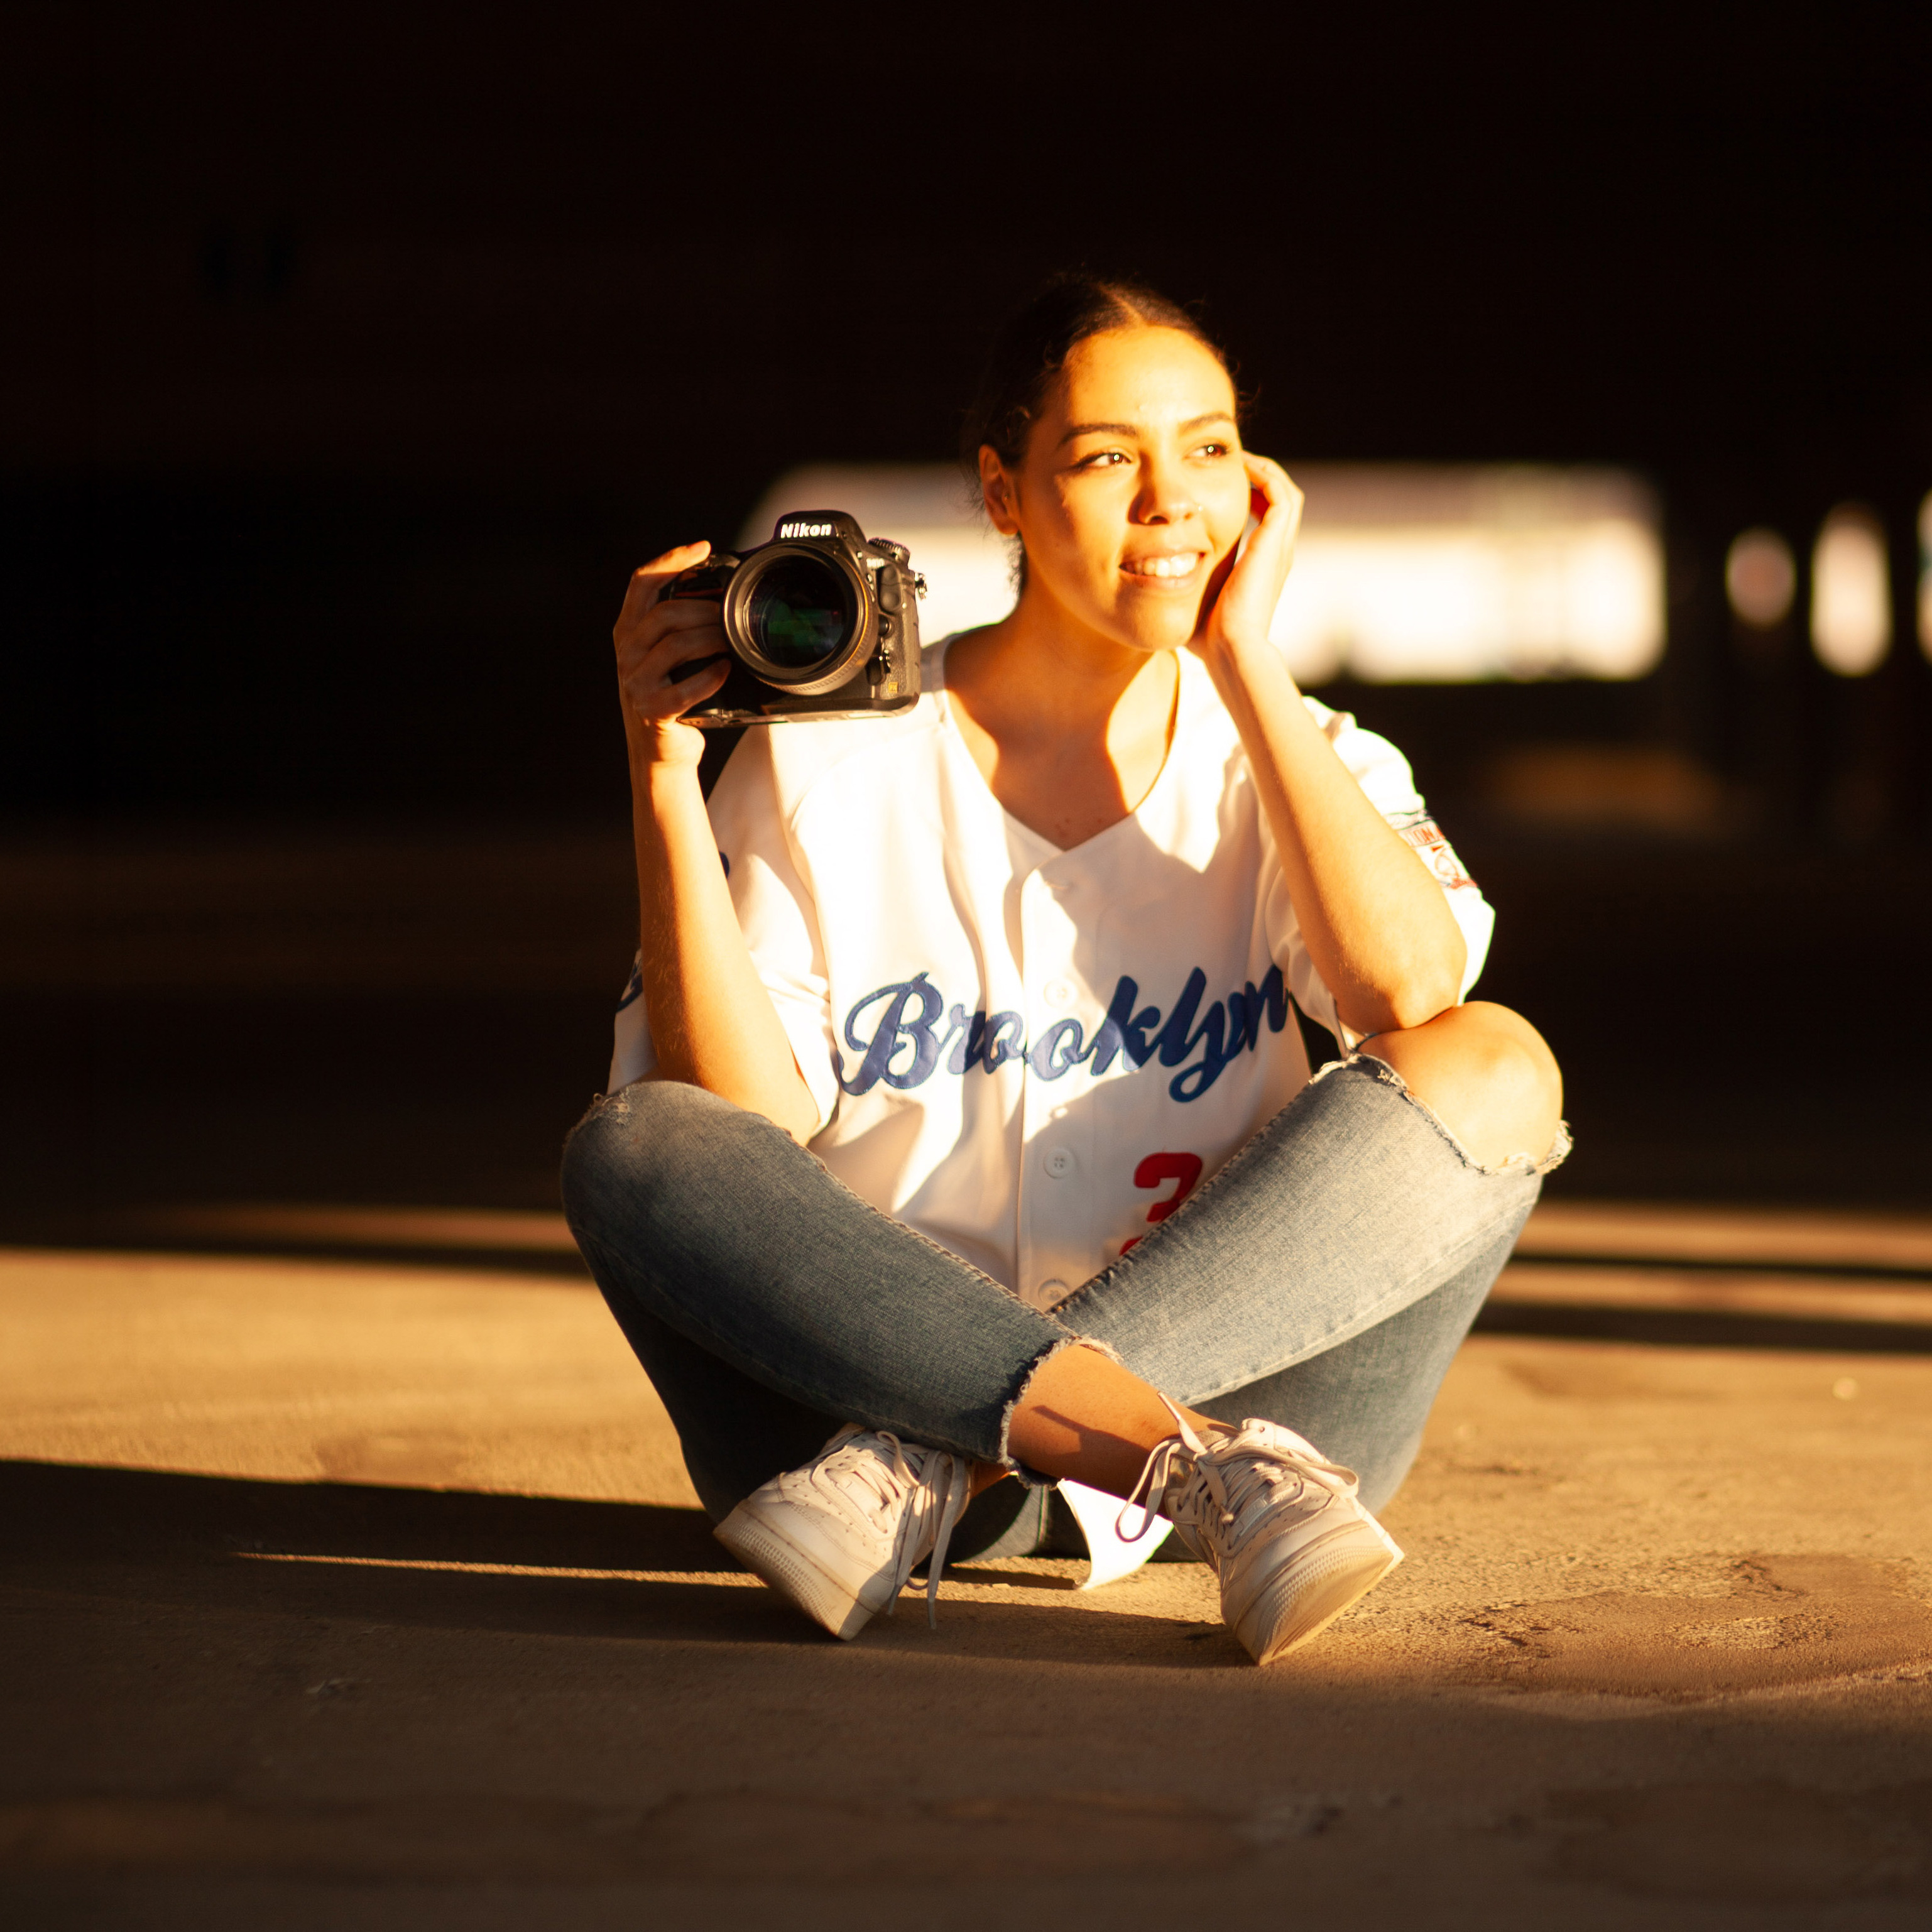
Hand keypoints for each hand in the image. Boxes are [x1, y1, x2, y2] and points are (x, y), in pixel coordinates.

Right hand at [613, 541, 732, 769]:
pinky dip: (712, 676)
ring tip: (731, 643)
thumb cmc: (671, 700)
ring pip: (677, 645)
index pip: (642, 582)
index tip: (703, 549)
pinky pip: (687, 686)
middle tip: (730, 617)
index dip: (671, 560)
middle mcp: (627, 653)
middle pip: (665, 613)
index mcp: (628, 632)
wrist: (661, 752)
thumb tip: (720, 596)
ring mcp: (636, 682)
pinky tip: (724, 670)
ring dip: (712, 639)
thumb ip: (677, 628)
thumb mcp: (664, 658)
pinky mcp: (653, 710)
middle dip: (705, 610)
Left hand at [1193, 453, 1303, 660]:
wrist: (1230, 648)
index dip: (1247, 499)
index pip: (1266, 520)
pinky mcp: (1274, 542)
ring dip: (1263, 472)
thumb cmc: (1208, 638)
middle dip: (1258, 479)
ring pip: (1286, 492)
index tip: (1218, 488)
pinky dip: (1264, 476)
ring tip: (1236, 460)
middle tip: (1230, 466)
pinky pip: (1280, 494)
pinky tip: (1239, 469)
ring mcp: (1279, 547)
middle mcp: (1276, 554)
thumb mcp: (1194, 601)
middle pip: (1281, 501)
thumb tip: (1153, 583)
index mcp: (1263, 566)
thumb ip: (1183, 585)